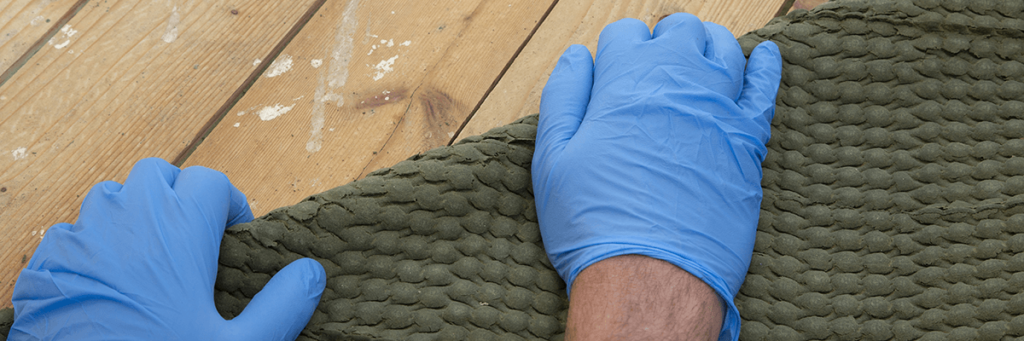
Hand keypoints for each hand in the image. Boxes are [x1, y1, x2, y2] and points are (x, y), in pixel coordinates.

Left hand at [10, 158, 325, 339]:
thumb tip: (312, 273)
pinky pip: (72, 233)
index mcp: (178, 230)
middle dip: (180, 197)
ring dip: (135, 215)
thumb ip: (282, 307)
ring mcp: (79, 238)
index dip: (229, 204)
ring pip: (111, 197)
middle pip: (158, 175)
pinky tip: (108, 284)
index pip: (211, 181)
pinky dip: (94, 246)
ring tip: (151, 258)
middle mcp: (127, 219)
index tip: (234, 237)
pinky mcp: (45, 263)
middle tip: (194, 240)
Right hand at [532, 13, 780, 339]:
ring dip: (706, 45)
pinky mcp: (749, 139)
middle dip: (663, 40)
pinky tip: (764, 56)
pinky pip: (765, 86)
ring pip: (722, 48)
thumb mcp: (553, 159)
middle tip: (652, 65)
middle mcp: (677, 82)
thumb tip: (577, 58)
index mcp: (625, 81)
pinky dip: (765, 65)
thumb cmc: (595, 222)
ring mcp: (719, 108)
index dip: (616, 50)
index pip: (625, 33)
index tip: (613, 71)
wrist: (651, 275)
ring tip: (695, 58)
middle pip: (678, 31)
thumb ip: (564, 98)